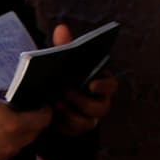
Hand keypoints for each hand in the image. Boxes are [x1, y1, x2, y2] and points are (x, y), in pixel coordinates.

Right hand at [0, 93, 52, 159]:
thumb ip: (3, 99)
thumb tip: (11, 99)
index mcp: (16, 125)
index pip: (44, 119)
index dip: (45, 110)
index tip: (39, 104)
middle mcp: (16, 143)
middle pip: (35, 133)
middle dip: (34, 122)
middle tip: (24, 112)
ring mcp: (6, 156)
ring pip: (22, 143)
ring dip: (21, 133)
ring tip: (8, 124)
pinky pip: (9, 151)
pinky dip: (8, 142)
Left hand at [40, 21, 116, 136]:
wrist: (46, 95)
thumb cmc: (61, 75)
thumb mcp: (62, 61)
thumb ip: (64, 46)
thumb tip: (61, 28)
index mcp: (99, 83)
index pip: (112, 85)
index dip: (105, 85)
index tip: (91, 84)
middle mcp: (98, 102)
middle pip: (101, 108)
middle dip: (83, 102)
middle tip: (66, 93)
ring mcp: (88, 117)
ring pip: (87, 122)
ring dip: (72, 115)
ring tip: (56, 104)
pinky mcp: (75, 129)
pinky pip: (73, 131)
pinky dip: (62, 124)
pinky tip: (52, 116)